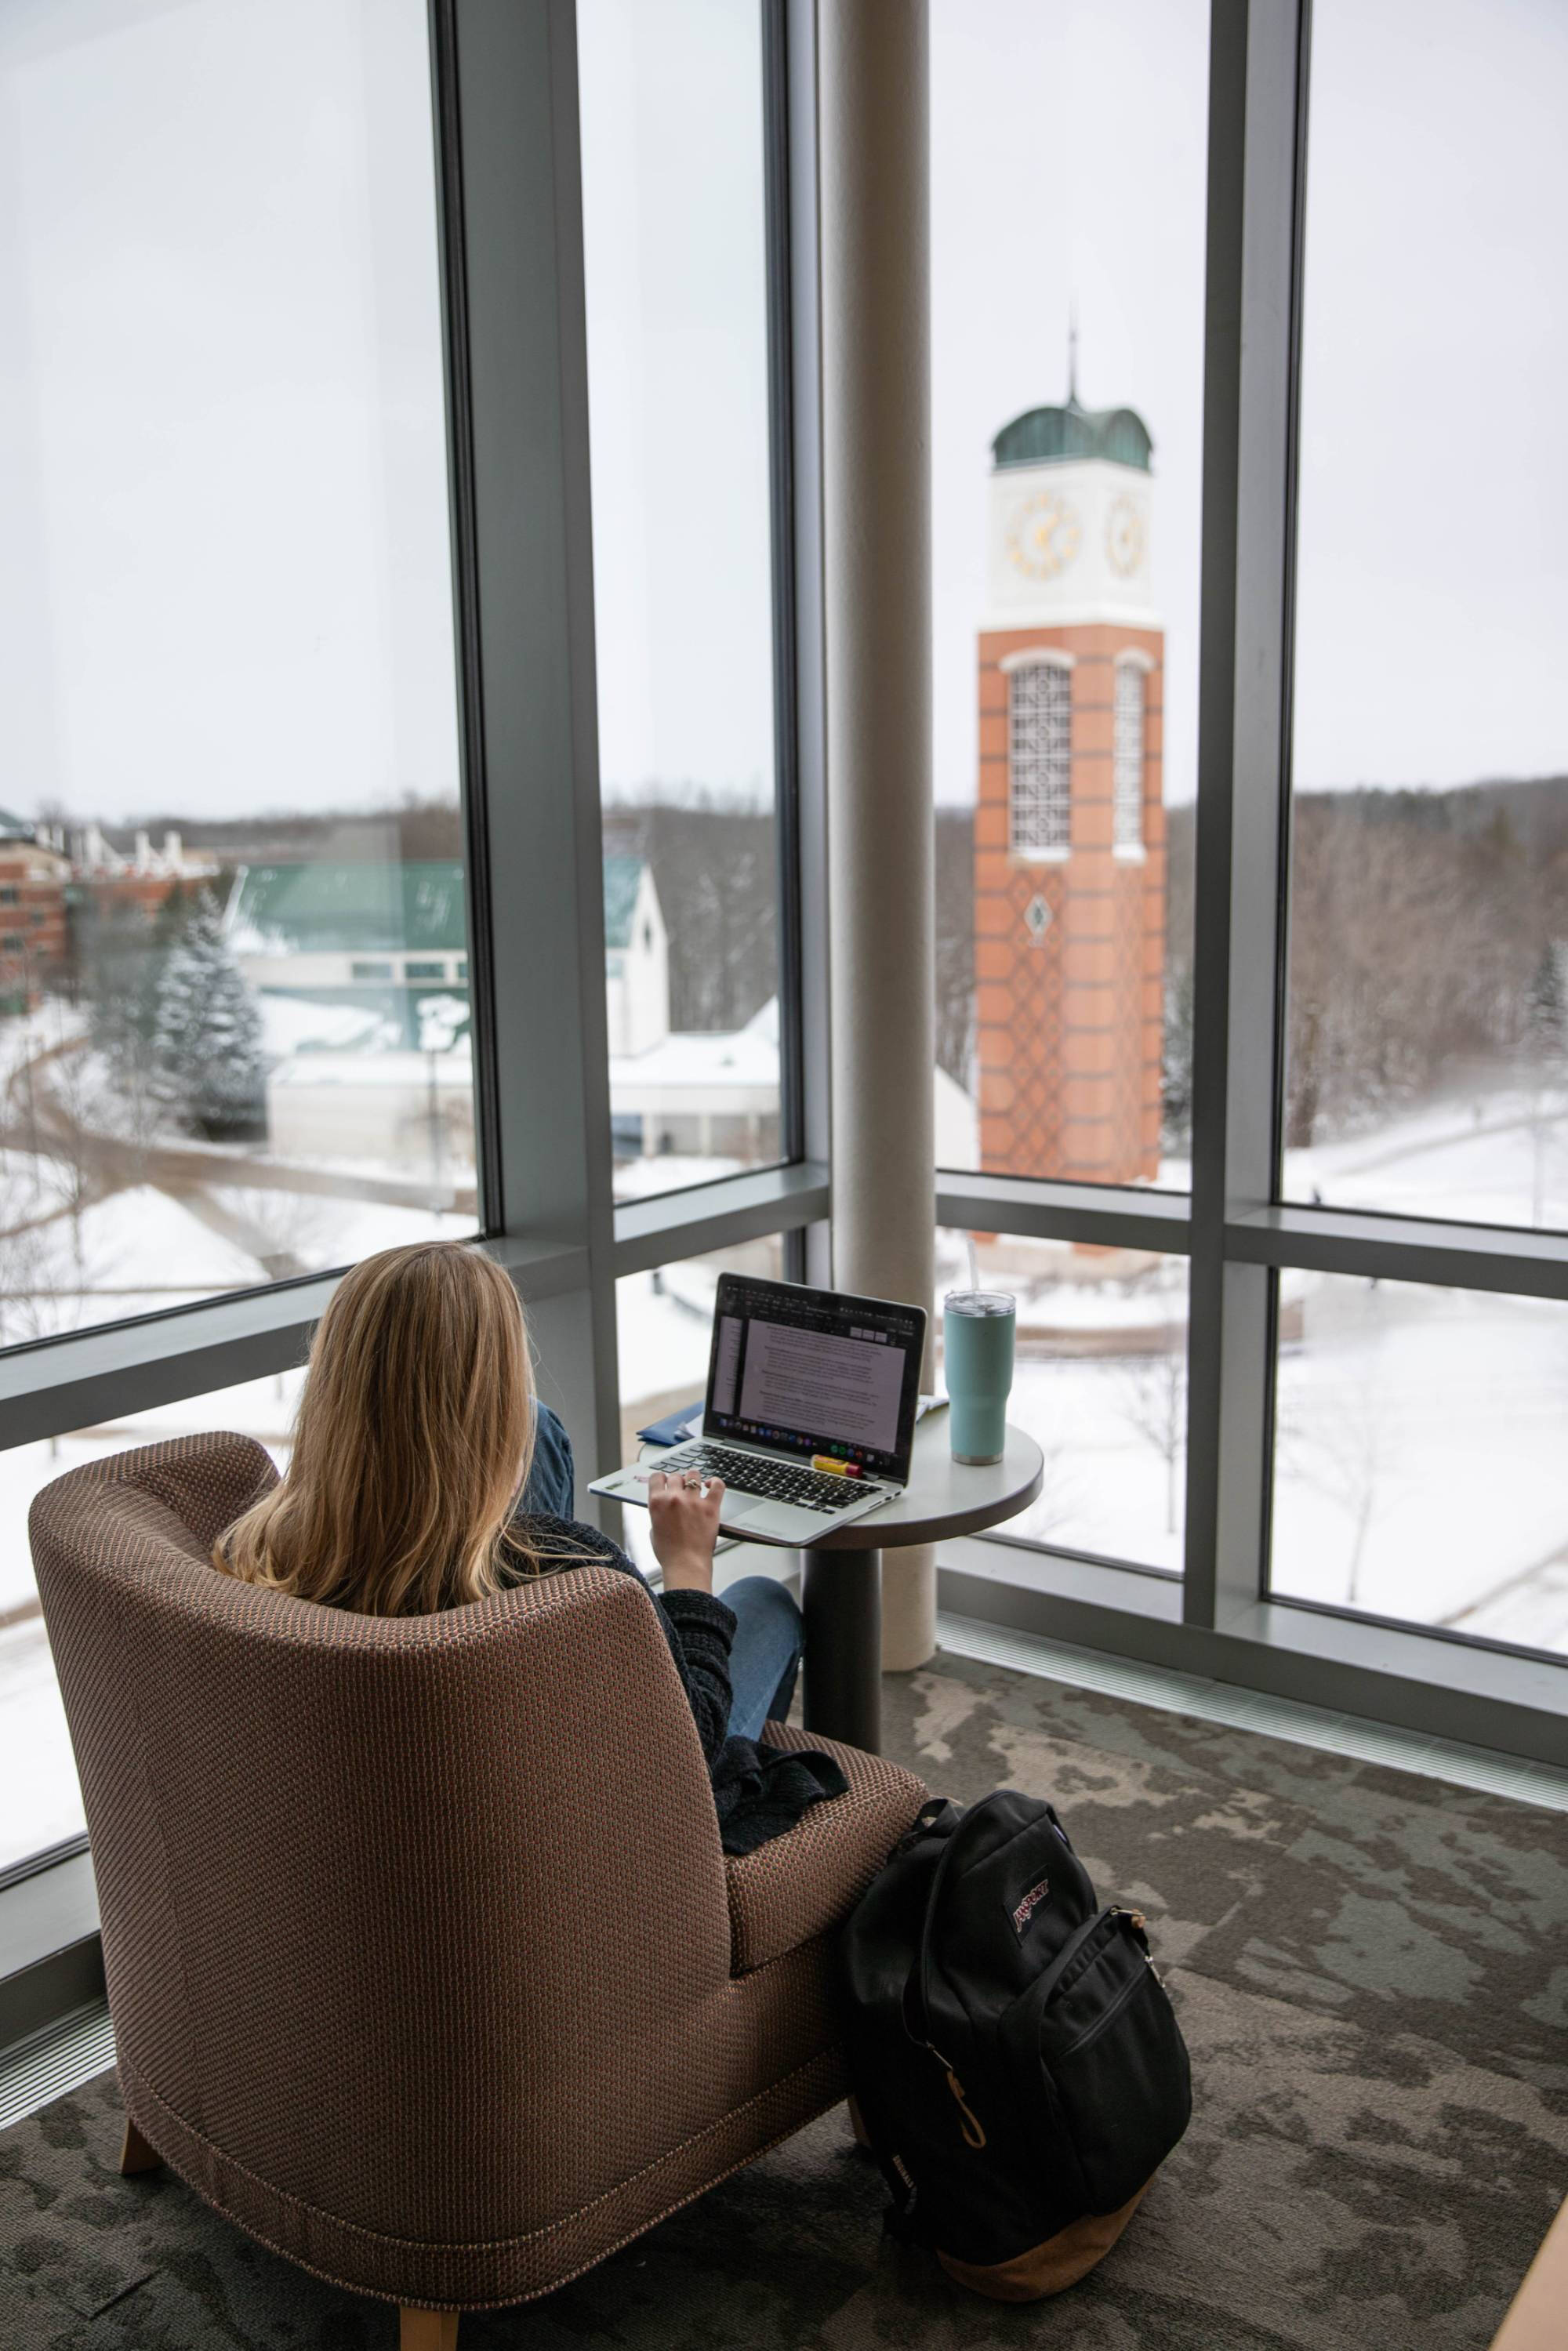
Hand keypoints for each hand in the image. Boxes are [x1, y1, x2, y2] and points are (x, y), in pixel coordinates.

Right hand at [647, 1468, 724, 1591]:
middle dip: (677, 1482)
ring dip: (693, 1479)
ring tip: (696, 1485)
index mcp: (657, 1503)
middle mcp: (674, 1498)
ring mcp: (693, 1501)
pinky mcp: (710, 1507)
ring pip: (694, 1475)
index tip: (665, 1481)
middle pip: (675, 1476)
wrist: (685, 1565)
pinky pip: (717, 1485)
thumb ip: (658, 1515)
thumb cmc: (669, 1554)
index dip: (661, 1478)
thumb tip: (664, 1508)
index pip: (656, 1477)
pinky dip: (715, 1482)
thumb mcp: (653, 1531)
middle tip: (681, 1490)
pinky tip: (711, 1484)